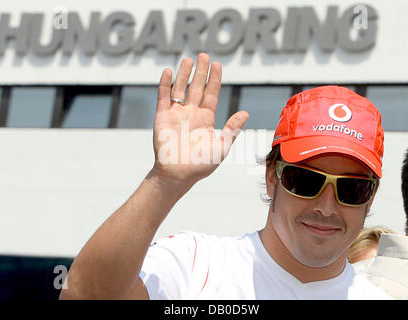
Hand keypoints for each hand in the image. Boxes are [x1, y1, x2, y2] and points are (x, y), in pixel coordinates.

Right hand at [151, 53, 248, 187]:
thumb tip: (246, 112)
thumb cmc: (201, 165)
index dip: (214, 80)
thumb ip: (232, 129)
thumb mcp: (221, 147)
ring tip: (188, 59)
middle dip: (201, 72)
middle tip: (204, 55)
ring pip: (180, 89)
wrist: (178, 175)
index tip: (217, 65)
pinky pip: (163, 97)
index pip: (211, 94)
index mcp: (206, 119)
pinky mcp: (162, 117)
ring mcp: (176, 114)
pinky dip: (164, 84)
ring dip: (184, 74)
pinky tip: (168, 71)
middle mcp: (192, 114)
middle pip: (197, 88)